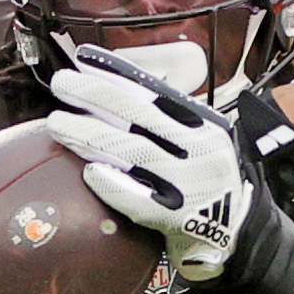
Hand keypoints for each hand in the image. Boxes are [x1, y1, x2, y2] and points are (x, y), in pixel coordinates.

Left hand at [48, 47, 252, 282]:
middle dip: (94, 95)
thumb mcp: (202, 140)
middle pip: (138, 114)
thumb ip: (169, 119)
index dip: (117, 74)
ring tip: (57, 123)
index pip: (155, 90)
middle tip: (61, 84)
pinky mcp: (176, 217)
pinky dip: (112, 183)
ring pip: (132, 151)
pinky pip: (138, 198)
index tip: (84, 61)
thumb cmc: (207, 181)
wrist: (236, 233)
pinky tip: (88, 171)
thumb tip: (115, 87)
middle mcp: (198, 149)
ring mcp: (188, 184)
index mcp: (203, 125)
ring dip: (89, 135)